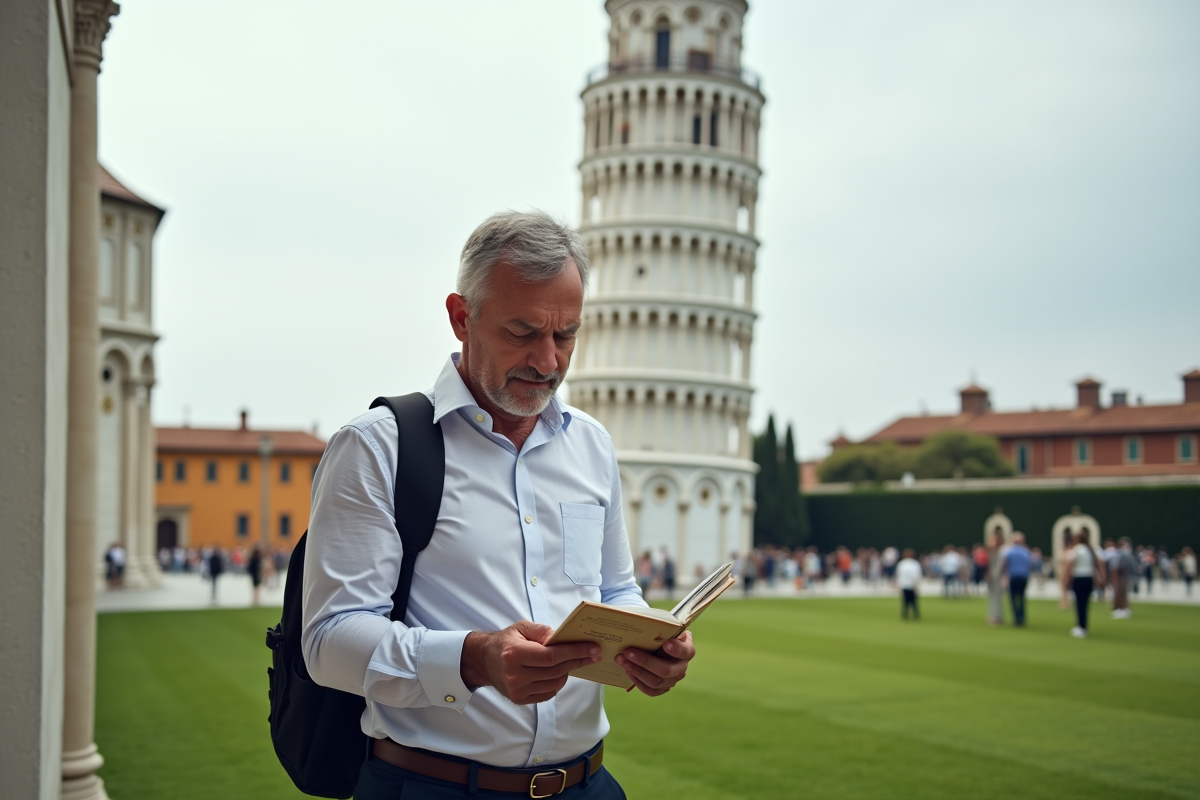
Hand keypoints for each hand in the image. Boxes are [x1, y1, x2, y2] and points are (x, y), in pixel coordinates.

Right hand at [461, 620, 600, 704]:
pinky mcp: (520, 699)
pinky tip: (558, 672)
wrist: (484, 661)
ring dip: (567, 672)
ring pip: (555, 683)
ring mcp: (517, 690)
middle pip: (556, 670)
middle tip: (593, 654)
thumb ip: (541, 631)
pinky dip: (557, 682)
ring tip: (573, 661)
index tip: (592, 648)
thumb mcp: (521, 628)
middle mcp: (515, 675)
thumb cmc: (506, 642)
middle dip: (577, 661)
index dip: (574, 652)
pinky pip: (548, 693)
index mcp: (514, 654)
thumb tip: (560, 638)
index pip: (551, 656)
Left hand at [616, 630, 694, 696]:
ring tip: (622, 660)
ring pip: (656, 681)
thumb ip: (663, 627)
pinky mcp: (663, 688)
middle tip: (628, 652)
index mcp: (687, 650)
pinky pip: (651, 690)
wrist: (662, 645)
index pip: (686, 651)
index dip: (677, 649)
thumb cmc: (664, 635)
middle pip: (666, 670)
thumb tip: (644, 622)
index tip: (665, 643)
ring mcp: (673, 680)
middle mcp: (681, 667)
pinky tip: (628, 671)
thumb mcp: (667, 628)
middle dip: (645, 661)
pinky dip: (637, 682)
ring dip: (636, 671)